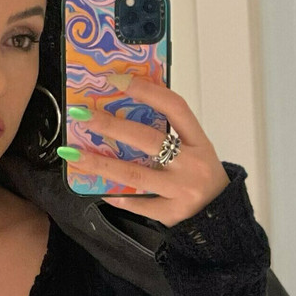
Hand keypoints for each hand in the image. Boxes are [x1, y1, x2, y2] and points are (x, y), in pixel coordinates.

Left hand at [60, 73, 228, 224]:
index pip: (174, 107)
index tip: (115, 80)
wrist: (222, 216)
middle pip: (147, 139)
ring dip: (100, 164)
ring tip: (73, 154)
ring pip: (134, 174)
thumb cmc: (202, 175)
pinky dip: (116, 195)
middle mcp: (192, 163)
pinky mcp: (171, 213)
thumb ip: (170, 133)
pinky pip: (137, 203)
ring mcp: (181, 190)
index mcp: (199, 141)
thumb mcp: (196, 149)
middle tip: (81, 115)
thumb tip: (125, 110)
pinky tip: (98, 189)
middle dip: (111, 125)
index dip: (146, 90)